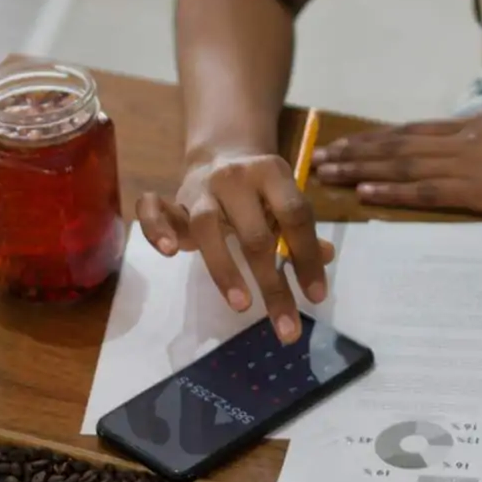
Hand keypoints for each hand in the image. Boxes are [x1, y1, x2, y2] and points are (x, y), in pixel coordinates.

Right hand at [135, 151, 330, 343]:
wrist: (222, 154)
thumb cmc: (260, 190)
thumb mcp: (284, 200)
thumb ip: (302, 229)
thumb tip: (327, 256)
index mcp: (272, 173)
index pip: (295, 216)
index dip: (307, 257)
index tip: (316, 298)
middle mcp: (236, 178)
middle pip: (255, 234)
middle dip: (273, 285)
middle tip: (286, 328)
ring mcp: (201, 189)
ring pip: (206, 228)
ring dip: (225, 270)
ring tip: (242, 306)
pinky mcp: (173, 200)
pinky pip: (154, 209)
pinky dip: (157, 229)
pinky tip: (170, 253)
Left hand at [313, 110, 481, 215]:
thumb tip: (477, 139)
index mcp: (473, 127)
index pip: (412, 130)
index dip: (375, 137)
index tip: (346, 141)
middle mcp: (463, 141)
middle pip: (397, 145)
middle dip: (356, 151)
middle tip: (320, 157)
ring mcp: (470, 165)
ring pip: (403, 165)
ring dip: (362, 169)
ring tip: (329, 173)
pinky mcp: (481, 191)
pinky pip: (427, 191)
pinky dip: (394, 190)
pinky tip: (368, 191)